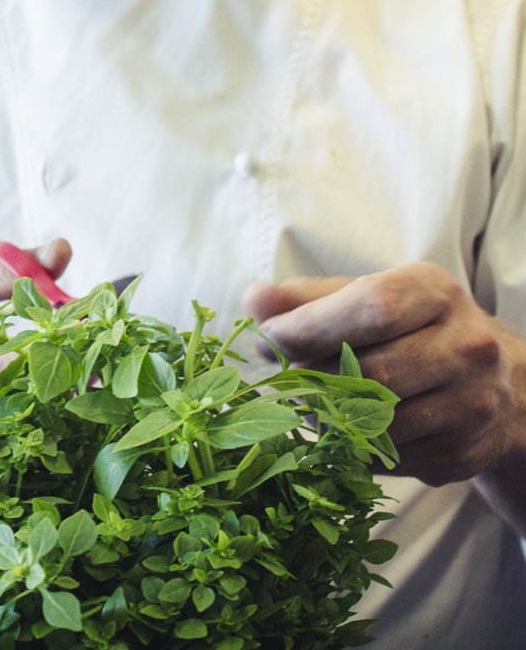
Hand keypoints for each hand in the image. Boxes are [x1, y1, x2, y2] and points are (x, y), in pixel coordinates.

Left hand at [242, 264, 525, 504]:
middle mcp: (466, 345)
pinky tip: (345, 426)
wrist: (494, 382)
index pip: (371, 309)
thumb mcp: (363, 296)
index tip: (269, 338)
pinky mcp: (462, 452)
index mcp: (434, 292)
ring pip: (377, 422)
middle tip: (286, 376)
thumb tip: (254, 300)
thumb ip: (305, 297)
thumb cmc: (408, 328)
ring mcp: (471, 403)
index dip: (311, 327)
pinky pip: (387, 456)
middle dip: (314, 376)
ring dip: (327, 416)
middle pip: (370, 371)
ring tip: (310, 400)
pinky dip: (353, 445)